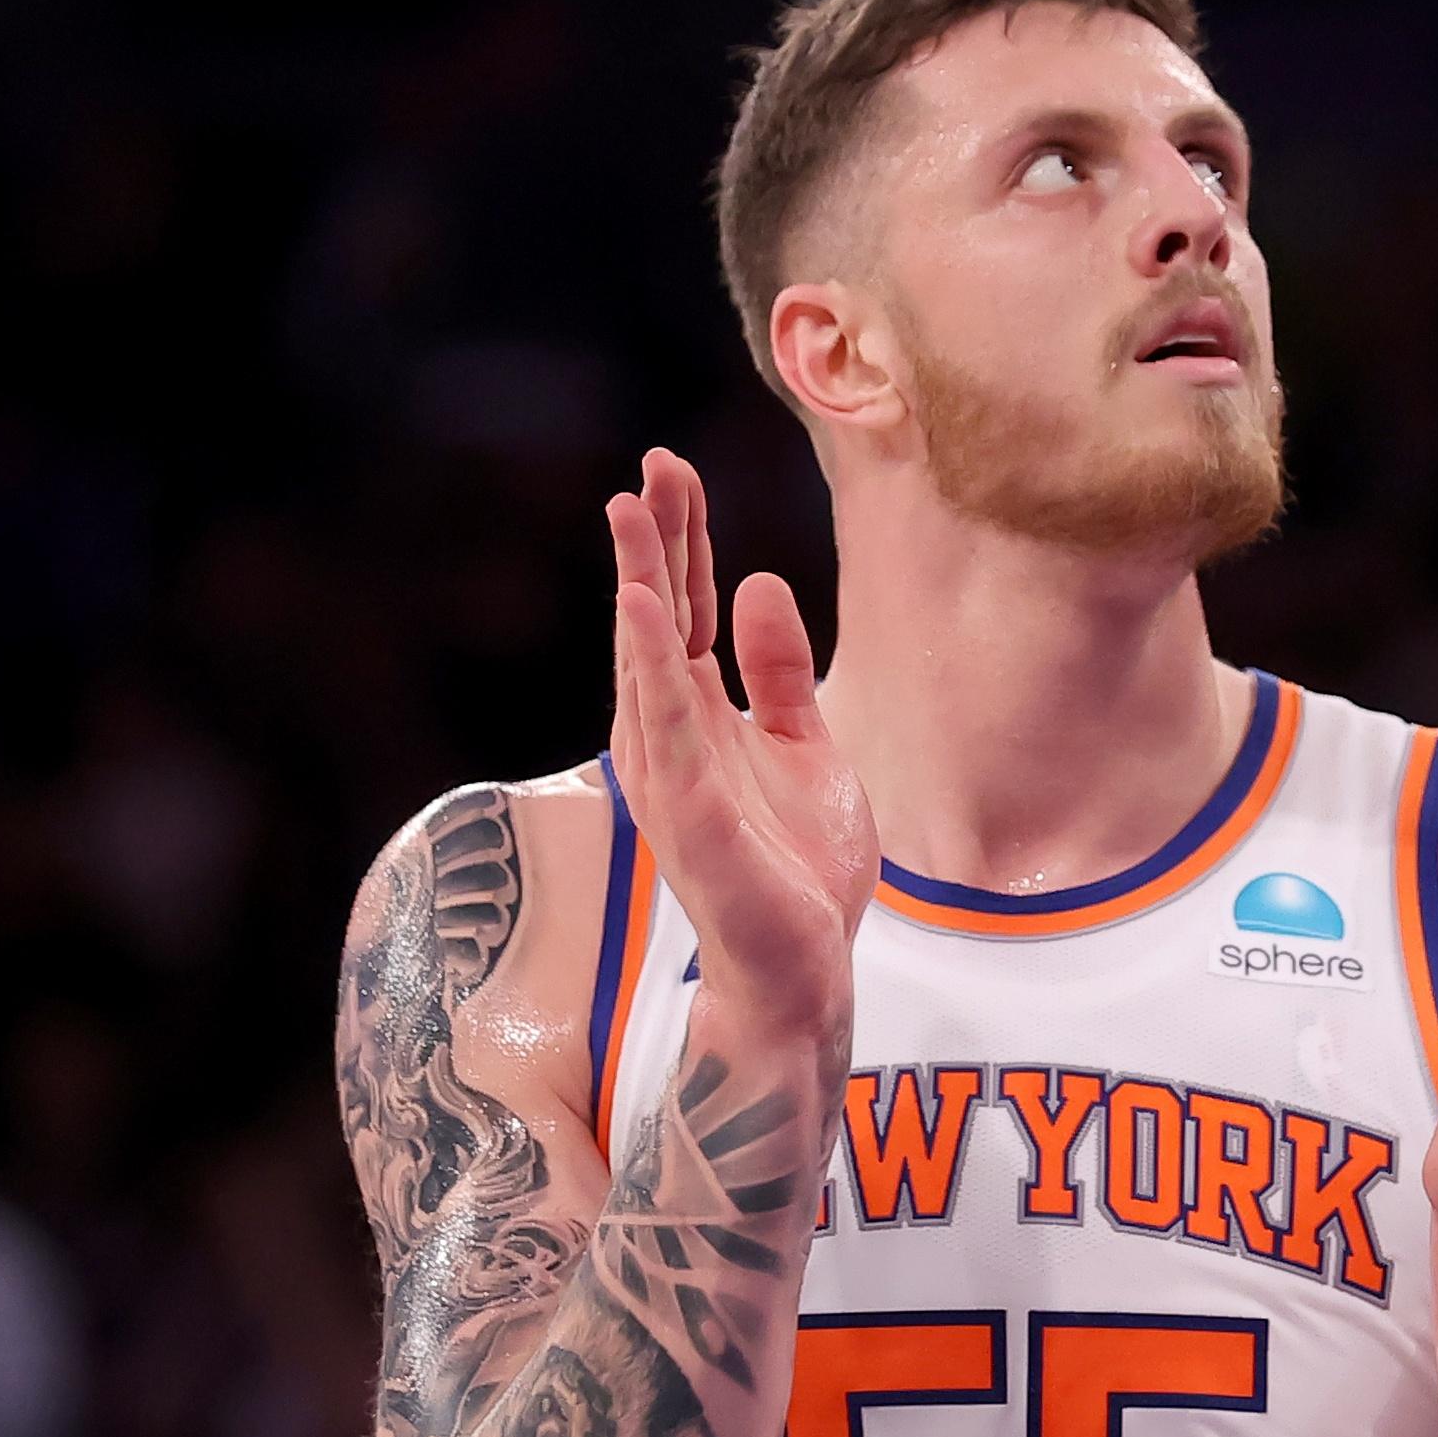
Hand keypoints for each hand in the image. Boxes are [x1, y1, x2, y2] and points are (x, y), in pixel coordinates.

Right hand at [607, 448, 875, 1034]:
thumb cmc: (797, 870)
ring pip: (649, 660)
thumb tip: (758, 583)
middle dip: (654, 543)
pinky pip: (667, 725)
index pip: (684, 613)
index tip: (673, 472)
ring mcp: (672, 774)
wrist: (804, 970)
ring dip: (640, 584)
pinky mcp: (687, 812)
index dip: (681, 542)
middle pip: (657, 622)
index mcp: (700, 719)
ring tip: (631, 512)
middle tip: (651, 466)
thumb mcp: (806, 748)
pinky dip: (651, 664)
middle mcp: (670, 739)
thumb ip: (779, 673)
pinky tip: (644, 608)